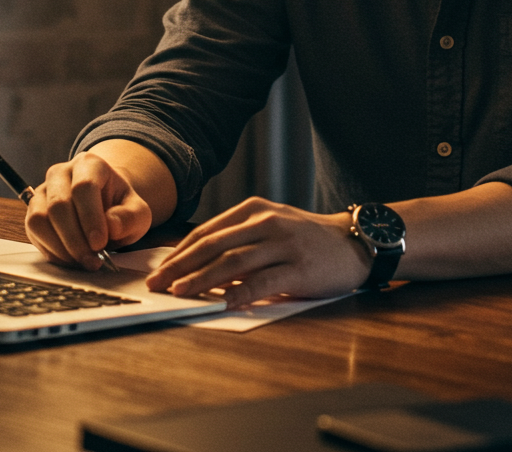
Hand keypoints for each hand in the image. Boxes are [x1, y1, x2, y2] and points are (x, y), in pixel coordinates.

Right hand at [24, 150, 151, 270]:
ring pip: (39, 219)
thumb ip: (130, 218)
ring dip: (60, 247)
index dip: (90, 217)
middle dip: (75, 240)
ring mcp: (43, 191)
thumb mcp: (138, 213)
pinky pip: (33, 232)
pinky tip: (70, 259)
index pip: (84, 186)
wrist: (106, 209)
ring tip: (82, 261)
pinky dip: (51, 250)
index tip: (100, 243)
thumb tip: (111, 226)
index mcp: (91, 164)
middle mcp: (61, 173)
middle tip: (92, 261)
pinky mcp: (32, 210)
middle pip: (58, 205)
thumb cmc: (121, 209)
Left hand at [145, 197, 370, 308]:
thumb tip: (196, 261)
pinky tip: (222, 302)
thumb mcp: (270, 224)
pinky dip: (240, 293)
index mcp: (254, 209)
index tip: (160, 270)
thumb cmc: (305, 237)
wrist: (352, 242)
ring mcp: (283, 244)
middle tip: (159, 284)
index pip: (208, 231)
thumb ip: (238, 237)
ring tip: (180, 293)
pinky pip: (263, 281)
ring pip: (234, 262)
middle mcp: (266, 222)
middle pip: (215, 245)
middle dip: (181, 266)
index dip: (180, 251)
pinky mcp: (299, 268)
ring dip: (202, 279)